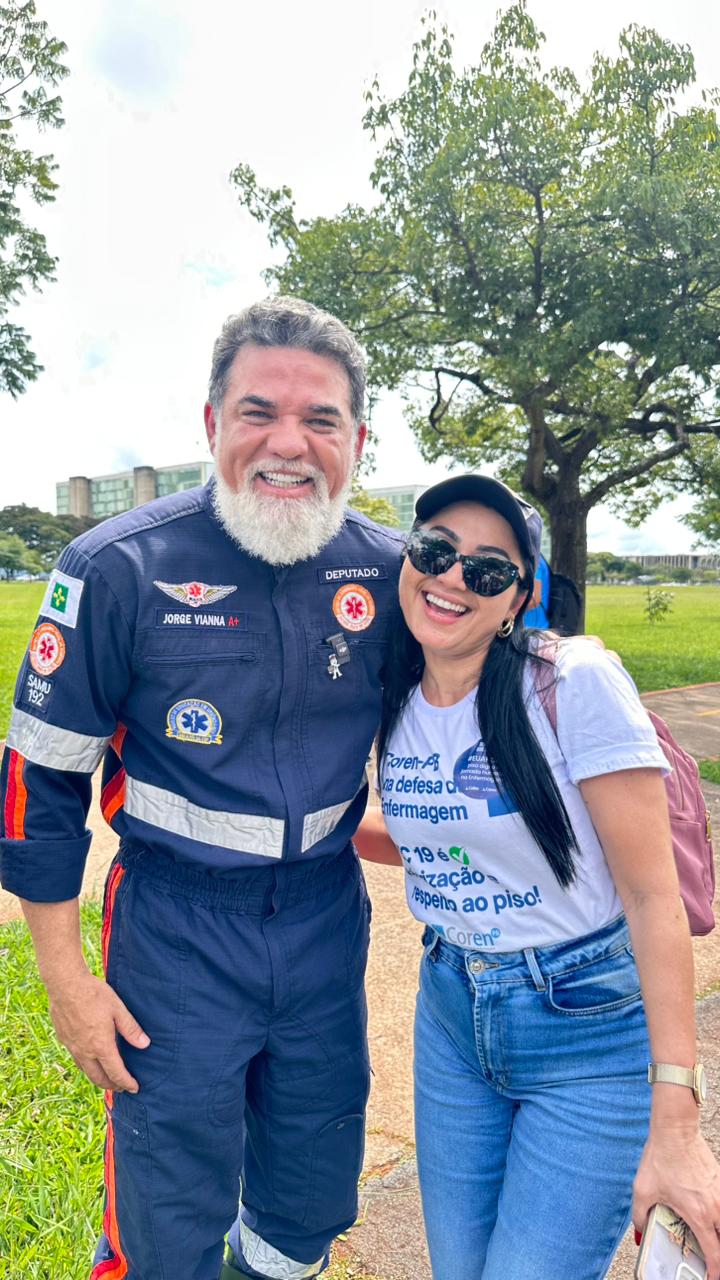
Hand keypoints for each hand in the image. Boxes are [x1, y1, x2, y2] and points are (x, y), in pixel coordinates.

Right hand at [46, 968, 149, 1092]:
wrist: (65, 985)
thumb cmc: (94, 994)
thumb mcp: (118, 1009)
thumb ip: (131, 1029)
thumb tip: (145, 1044)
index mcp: (101, 1046)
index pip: (116, 1073)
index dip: (126, 1083)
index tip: (135, 1088)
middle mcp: (85, 1051)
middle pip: (99, 1078)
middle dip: (112, 1086)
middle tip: (122, 1087)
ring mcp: (72, 1047)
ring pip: (86, 1071)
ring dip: (98, 1078)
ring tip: (108, 1078)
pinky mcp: (64, 1039)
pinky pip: (77, 1060)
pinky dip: (87, 1067)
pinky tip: (91, 1060)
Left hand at [633, 1129, 719, 1278]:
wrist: (676, 1130)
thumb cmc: (661, 1157)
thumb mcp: (642, 1189)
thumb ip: (640, 1215)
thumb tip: (639, 1230)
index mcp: (698, 1214)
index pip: (715, 1253)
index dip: (715, 1271)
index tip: (711, 1277)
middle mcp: (715, 1207)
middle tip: (712, 1261)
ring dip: (719, 1233)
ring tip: (710, 1237)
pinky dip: (719, 1215)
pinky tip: (708, 1212)